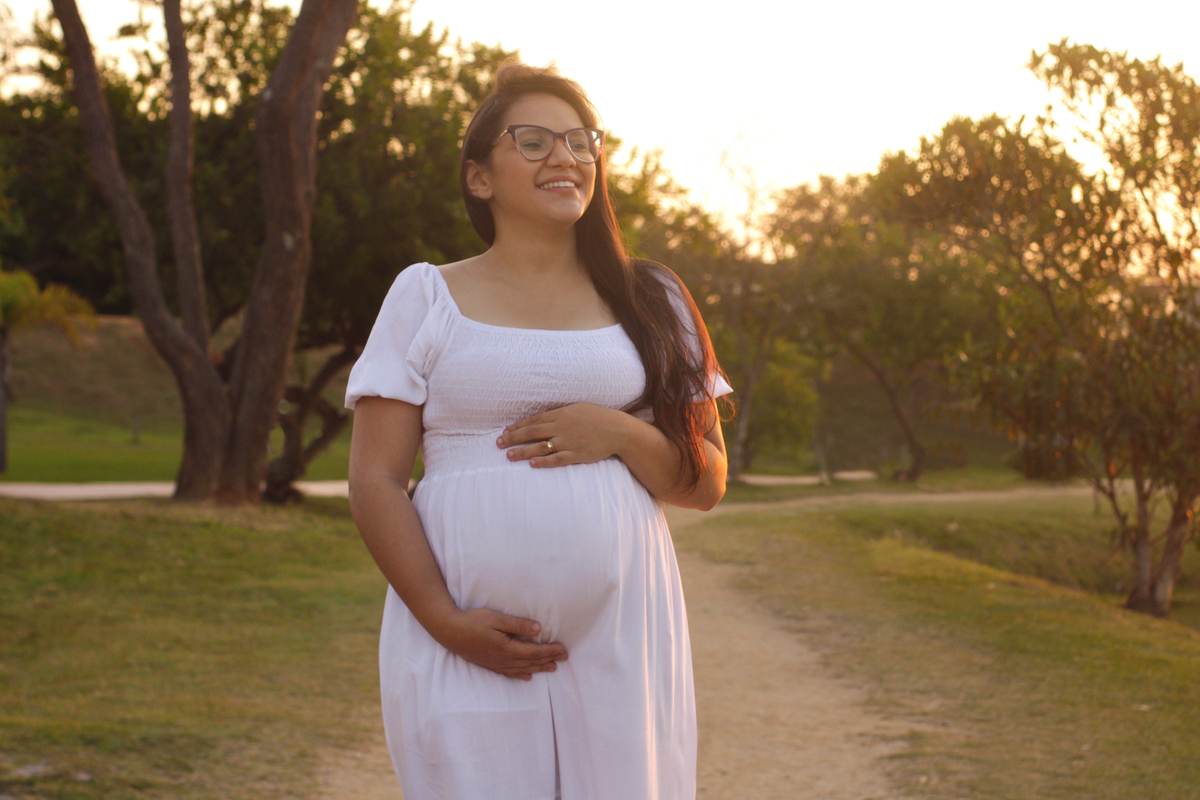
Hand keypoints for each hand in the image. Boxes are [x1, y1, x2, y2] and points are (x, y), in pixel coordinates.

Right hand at [439, 607, 567, 680]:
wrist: (449, 631)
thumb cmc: (473, 622)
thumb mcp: (497, 619)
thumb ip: (519, 625)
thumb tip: (539, 630)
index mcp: (508, 649)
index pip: (534, 652)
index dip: (550, 651)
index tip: (563, 649)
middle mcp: (504, 660)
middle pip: (531, 662)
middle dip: (549, 660)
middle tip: (564, 658)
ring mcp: (496, 665)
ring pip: (523, 669)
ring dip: (539, 668)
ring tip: (552, 667)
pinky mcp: (489, 665)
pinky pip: (509, 673)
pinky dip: (521, 675)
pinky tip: (527, 677)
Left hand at [497, 402, 630, 467]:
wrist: (618, 430)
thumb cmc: (598, 417)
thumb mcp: (577, 408)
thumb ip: (560, 413)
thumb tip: (543, 418)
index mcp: (561, 414)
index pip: (533, 421)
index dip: (517, 427)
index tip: (505, 432)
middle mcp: (561, 427)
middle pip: (532, 433)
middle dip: (513, 438)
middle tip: (498, 444)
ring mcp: (568, 442)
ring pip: (540, 447)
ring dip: (522, 451)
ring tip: (509, 456)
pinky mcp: (576, 455)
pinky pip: (556, 459)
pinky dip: (543, 461)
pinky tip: (531, 463)